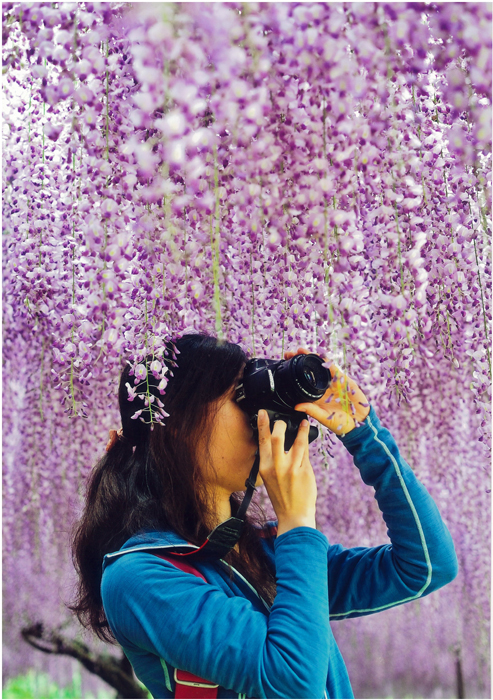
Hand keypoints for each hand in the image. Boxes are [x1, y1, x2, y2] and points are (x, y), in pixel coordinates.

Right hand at [257, 409, 316, 534]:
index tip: (262, 412)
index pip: (262, 442)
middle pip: (277, 437)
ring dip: (301, 430)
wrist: (294, 516)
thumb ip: (273, 461)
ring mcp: (291, 469)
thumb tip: (280, 442)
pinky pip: (306, 451)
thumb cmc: (282, 497)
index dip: (262, 425)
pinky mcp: (304, 472)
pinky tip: (308, 434)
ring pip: (297, 442)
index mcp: (264, 468)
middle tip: (283, 421)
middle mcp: (276, 467)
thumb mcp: (270, 478)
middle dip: (280, 424)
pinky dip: (307, 440)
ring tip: (304, 422)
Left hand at [284, 347, 370, 436]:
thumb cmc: (340, 423)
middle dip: (300, 360)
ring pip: (321, 366)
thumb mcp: (323, 417)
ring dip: (311, 357)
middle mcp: (322, 387)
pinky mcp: (343, 380)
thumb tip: (296, 406)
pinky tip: (320, 356)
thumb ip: (311, 410)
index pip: (302, 381)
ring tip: (301, 351)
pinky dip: (327, 362)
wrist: (358, 424)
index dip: (294, 372)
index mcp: (315, 396)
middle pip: (310, 370)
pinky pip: (334, 370)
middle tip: (290, 354)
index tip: (284, 365)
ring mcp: (332, 382)